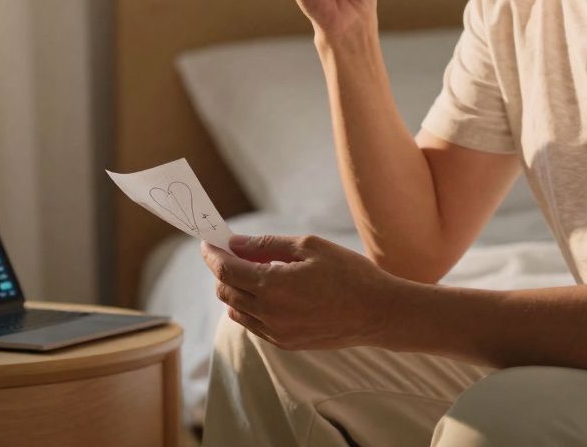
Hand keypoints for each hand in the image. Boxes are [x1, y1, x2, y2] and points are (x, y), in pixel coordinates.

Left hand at [201, 234, 402, 349]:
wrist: (378, 313)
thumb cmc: (349, 273)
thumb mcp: (309, 246)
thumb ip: (267, 245)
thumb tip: (236, 243)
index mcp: (273, 286)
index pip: (226, 271)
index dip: (212, 255)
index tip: (208, 244)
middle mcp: (269, 314)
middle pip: (226, 292)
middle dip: (222, 271)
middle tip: (232, 253)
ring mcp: (277, 333)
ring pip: (236, 312)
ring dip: (235, 291)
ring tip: (253, 272)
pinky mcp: (286, 343)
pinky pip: (254, 325)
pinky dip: (250, 308)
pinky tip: (268, 293)